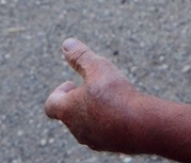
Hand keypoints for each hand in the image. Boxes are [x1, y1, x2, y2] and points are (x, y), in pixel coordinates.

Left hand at [45, 39, 190, 162]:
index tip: (72, 84)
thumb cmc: (115, 95)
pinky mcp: (110, 146)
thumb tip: (66, 43)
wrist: (139, 126)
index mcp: (67, 110)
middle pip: (69, 116)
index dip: (58, 93)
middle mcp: (76, 128)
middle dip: (77, 101)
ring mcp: (93, 140)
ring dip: (92, 113)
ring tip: (109, 100)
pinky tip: (122, 113)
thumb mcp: (97, 68)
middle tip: (92, 90)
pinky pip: (103, 134)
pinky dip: (107, 123)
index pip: (50, 105)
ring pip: (86, 126)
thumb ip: (81, 56)